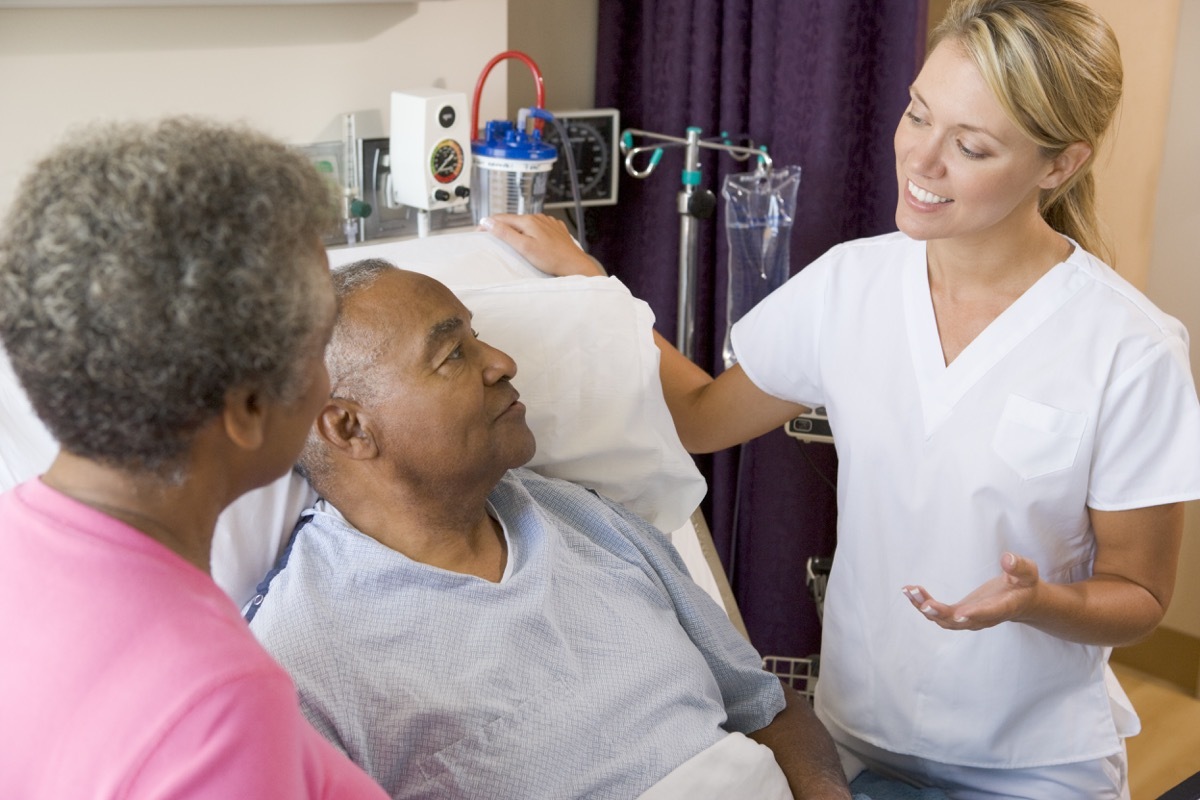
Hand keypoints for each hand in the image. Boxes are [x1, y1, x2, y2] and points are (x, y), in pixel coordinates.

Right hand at [478, 213, 605, 276]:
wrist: (574, 264)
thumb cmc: (551, 259)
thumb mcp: (524, 247)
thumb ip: (505, 233)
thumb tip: (488, 222)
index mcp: (528, 221)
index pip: (501, 218)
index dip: (488, 224)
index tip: (478, 232)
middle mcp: (538, 217)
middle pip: (514, 220)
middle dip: (502, 227)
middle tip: (492, 238)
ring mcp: (548, 222)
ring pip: (526, 223)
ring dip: (516, 229)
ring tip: (510, 240)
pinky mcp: (556, 228)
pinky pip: (539, 227)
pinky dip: (531, 231)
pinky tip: (531, 240)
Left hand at [902, 552, 1039, 631]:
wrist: (1021, 601)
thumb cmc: (1024, 585)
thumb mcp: (1028, 573)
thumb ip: (1019, 566)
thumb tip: (1007, 558)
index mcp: (1002, 608)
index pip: (989, 613)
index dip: (974, 614)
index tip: (961, 614)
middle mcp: (983, 618)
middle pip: (958, 621)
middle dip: (940, 613)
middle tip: (924, 602)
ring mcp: (968, 619)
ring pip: (943, 620)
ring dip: (925, 608)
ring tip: (910, 591)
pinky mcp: (958, 614)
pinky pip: (938, 614)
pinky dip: (922, 604)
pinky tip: (909, 591)